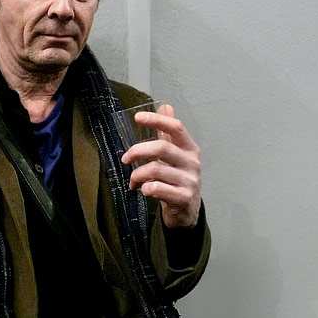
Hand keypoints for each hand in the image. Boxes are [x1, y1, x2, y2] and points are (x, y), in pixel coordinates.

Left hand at [120, 104, 201, 229]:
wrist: (187, 211)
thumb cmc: (177, 178)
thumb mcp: (175, 154)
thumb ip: (169, 132)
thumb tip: (166, 106)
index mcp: (190, 149)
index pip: (175, 128)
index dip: (157, 120)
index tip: (137, 117)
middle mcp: (192, 163)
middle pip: (162, 148)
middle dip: (137, 151)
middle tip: (125, 159)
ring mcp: (189, 181)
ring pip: (155, 170)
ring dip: (137, 174)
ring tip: (132, 180)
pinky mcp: (183, 198)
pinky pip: (156, 189)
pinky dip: (144, 188)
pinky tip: (142, 190)